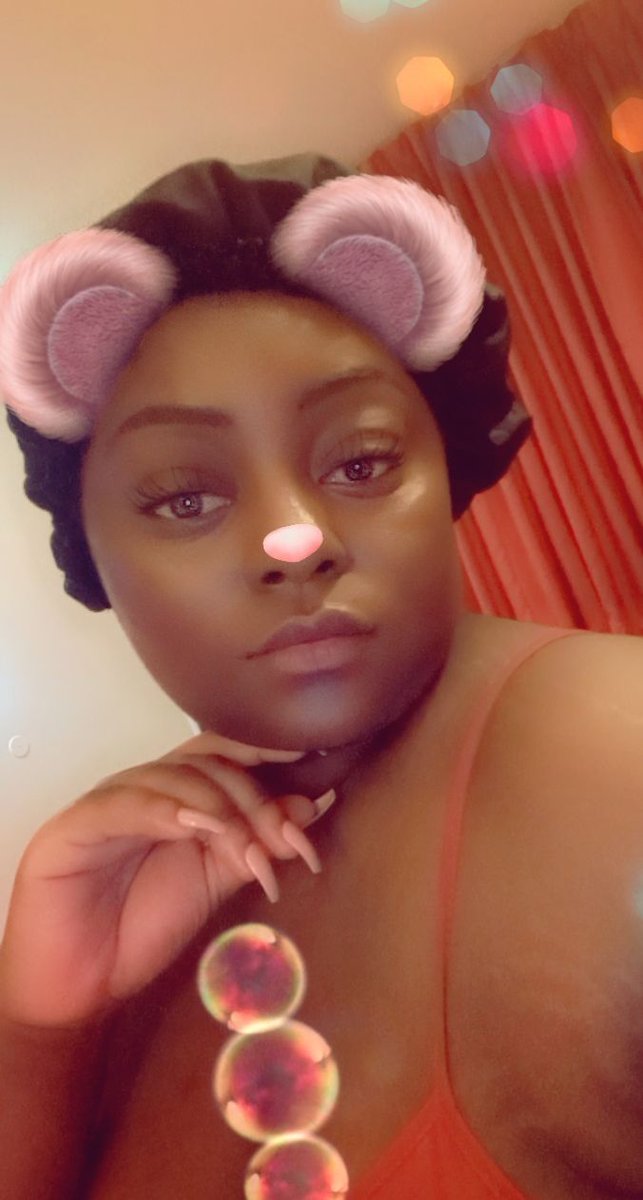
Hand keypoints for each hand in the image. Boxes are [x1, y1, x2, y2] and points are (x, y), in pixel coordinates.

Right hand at [0, 732, 332, 1029]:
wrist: (79, 985)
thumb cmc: (140, 926)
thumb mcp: (213, 881)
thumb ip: (256, 843)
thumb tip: (311, 805)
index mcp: (178, 793)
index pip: (227, 752)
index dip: (270, 755)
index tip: (317, 767)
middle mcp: (145, 786)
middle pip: (208, 762)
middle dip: (256, 796)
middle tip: (289, 840)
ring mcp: (108, 800)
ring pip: (173, 777)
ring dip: (222, 809)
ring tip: (250, 853)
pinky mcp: (75, 826)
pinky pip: (122, 803)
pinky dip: (164, 809)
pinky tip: (194, 830)